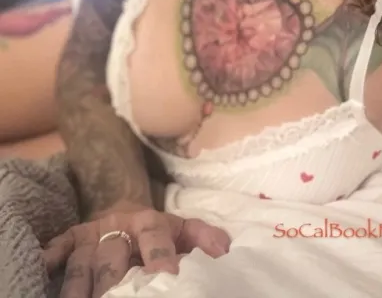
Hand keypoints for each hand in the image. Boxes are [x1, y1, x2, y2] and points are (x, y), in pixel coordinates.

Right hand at [42, 205, 230, 297]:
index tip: (166, 280)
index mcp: (151, 222)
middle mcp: (120, 226)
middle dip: (114, 280)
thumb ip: (204, 238)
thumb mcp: (185, 231)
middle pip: (114, 255)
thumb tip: (226, 251)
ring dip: (80, 284)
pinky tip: (44, 268)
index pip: (156, 239)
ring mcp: (94, 233)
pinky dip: (52, 256)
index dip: (160, 259)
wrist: (126, 207)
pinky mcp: (75, 237)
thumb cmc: (159, 231)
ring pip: (85, 259)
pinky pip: (61, 246)